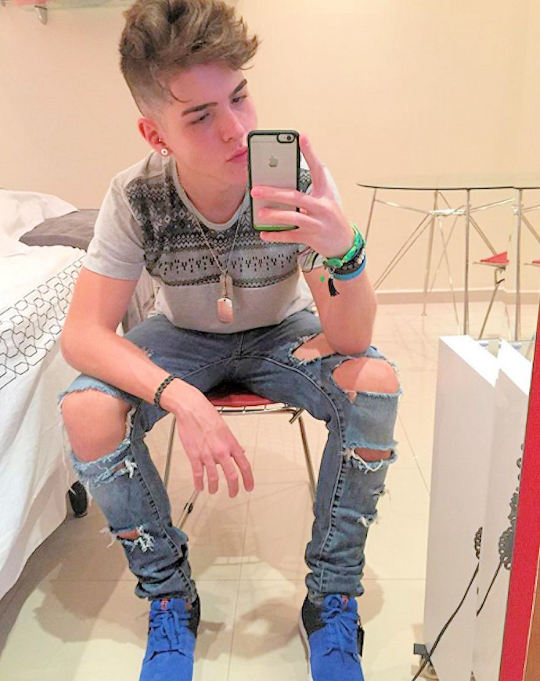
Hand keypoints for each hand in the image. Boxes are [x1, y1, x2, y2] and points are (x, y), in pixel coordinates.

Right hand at [169, 382, 253, 496]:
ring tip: (213, 491)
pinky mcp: (194, 455)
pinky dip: (199, 483)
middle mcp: (221, 450)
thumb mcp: (226, 429)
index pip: (244, 465)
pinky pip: (198, 474)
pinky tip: (200, 487)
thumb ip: (233, 443)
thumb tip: (241, 452)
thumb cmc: (207, 415)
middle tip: (233, 494)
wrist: (191, 409)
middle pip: (232, 475)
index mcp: (231, 443)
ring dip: (214, 488)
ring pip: (214, 478)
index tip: (249, 487)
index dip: (248, 479)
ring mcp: (207, 454)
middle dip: (233, 488)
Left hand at [250, 133, 353, 257]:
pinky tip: (264, 233)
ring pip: (293, 218)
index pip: (318, 169)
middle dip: (274, 193)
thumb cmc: (330, 215)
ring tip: (260, 213)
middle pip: (296, 197)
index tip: (301, 137)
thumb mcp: (326, 197)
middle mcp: (323, 207)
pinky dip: (276, 235)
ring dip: (274, 216)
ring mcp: (317, 223)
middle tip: (256, 190)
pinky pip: (290, 236)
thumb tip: (280, 181)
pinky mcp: (312, 238)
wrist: (344, 242)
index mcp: (326, 192)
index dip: (310, 153)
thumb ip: (309, 187)